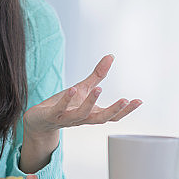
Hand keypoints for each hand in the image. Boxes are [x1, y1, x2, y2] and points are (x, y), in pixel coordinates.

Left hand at [23, 54, 141, 136]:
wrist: (39, 121)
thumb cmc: (63, 105)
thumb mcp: (82, 88)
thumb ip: (97, 75)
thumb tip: (111, 56)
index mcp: (91, 113)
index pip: (112, 115)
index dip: (126, 110)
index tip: (139, 101)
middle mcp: (81, 118)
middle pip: (101, 118)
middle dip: (114, 110)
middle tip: (126, 100)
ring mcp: (67, 118)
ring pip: (82, 114)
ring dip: (90, 103)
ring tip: (98, 89)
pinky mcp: (52, 115)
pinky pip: (60, 109)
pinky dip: (67, 100)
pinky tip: (73, 89)